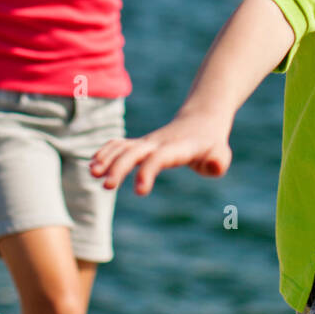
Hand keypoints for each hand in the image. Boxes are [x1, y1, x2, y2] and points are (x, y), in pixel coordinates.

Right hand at [89, 110, 232, 194]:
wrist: (201, 121)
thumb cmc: (211, 144)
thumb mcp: (221, 154)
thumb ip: (218, 162)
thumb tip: (211, 166)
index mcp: (177, 148)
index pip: (159, 158)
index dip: (148, 172)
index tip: (139, 192)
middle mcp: (158, 143)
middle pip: (134, 152)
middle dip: (119, 167)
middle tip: (107, 186)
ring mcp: (147, 142)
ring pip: (123, 146)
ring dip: (107, 158)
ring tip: (93, 173)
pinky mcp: (141, 144)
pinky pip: (120, 145)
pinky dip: (106, 152)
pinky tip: (93, 165)